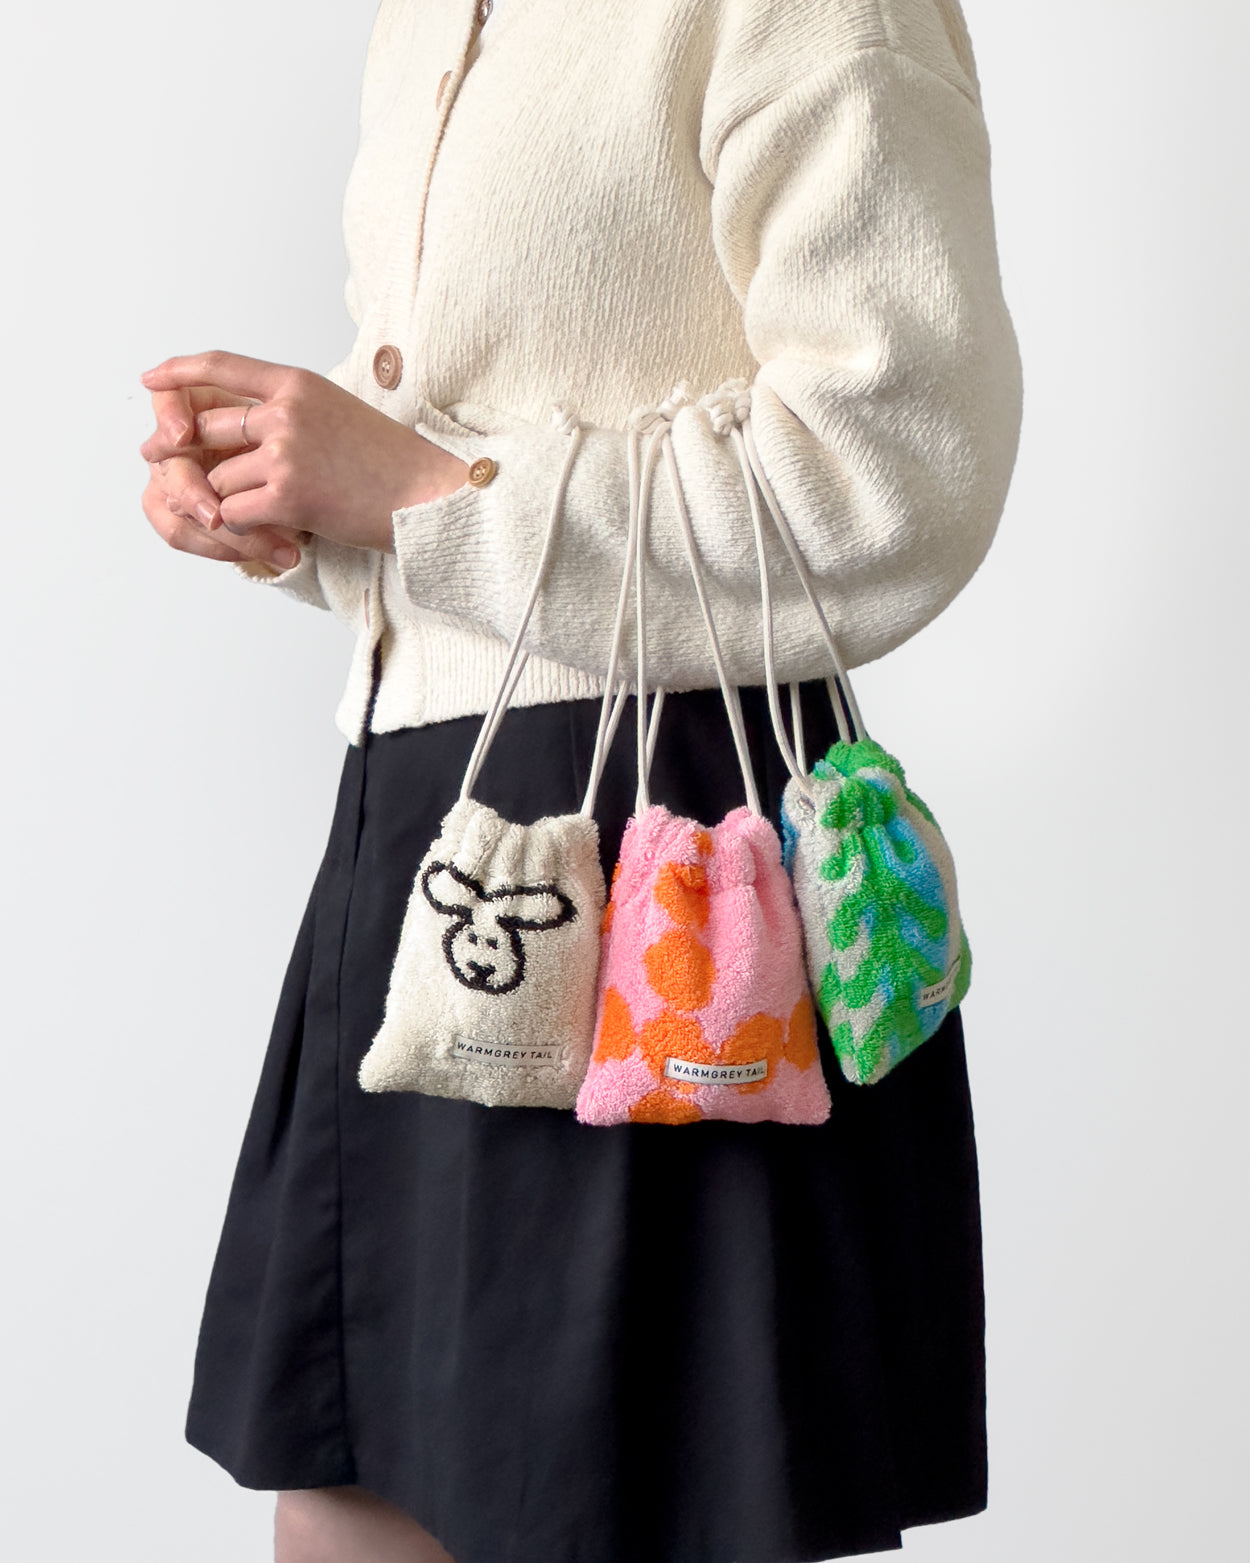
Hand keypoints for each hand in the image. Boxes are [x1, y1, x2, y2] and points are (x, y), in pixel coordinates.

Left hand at [140, 350, 471, 554]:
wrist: (426, 497)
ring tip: (266, 513)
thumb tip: (237, 423)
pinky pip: (233, 512)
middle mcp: (285, 412)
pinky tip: (270, 530)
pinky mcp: (288, 495)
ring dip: (230, 501)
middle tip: (187, 476)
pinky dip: (242, 527)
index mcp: (297, 383)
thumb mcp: (337, 412)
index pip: (221, 367)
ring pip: (219, 478)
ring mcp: (285, 453)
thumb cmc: (389, 461)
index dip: (179, 373)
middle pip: (207, 430)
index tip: (150, 381)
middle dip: (191, 457)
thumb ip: (288, 409)